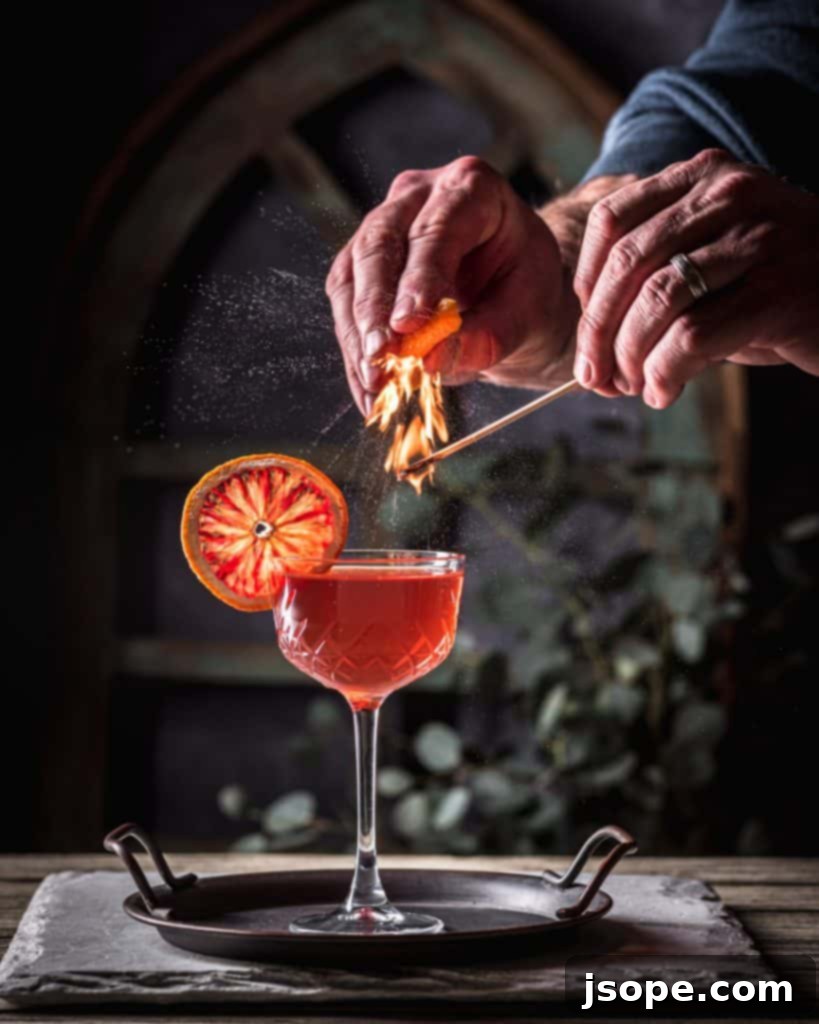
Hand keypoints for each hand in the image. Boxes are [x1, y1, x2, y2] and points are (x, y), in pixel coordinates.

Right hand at [326, 157, 579, 414]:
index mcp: (470, 187)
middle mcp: (416, 195)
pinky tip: (368, 390)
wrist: (513, 290)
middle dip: (374, 309)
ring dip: (358, 336)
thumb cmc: (525, 289)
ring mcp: (381, 226)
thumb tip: (432, 361)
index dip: (418, 278)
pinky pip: (345, 305)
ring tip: (374, 385)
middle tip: (380, 358)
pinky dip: (356, 352)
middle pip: (378, 245)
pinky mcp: (360, 263)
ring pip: (351, 276)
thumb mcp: (527, 311)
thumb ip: (488, 334)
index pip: (435, 230)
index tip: (407, 325)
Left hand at [573, 149, 818, 407]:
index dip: (586, 281)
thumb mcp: (718, 259)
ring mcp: (760, 239)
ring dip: (630, 358)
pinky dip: (664, 374)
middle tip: (595, 375)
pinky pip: (692, 338)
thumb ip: (660, 277)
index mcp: (705, 178)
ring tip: (633, 386)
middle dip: (598, 331)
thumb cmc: (781, 286)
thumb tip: (593, 347)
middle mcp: (731, 195)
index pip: (613, 218)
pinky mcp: (780, 292)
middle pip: (627, 265)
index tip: (587, 326)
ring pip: (656, 303)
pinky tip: (664, 391)